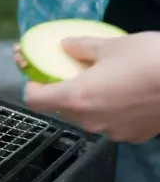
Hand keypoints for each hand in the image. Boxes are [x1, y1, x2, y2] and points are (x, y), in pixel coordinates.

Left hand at [21, 31, 159, 142]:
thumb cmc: (151, 59)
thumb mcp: (112, 45)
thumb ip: (82, 47)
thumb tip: (65, 46)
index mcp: (76, 97)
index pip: (34, 100)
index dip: (32, 86)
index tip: (39, 76)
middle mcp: (89, 121)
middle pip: (61, 108)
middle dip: (64, 91)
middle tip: (75, 73)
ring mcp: (110, 132)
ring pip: (87, 117)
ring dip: (89, 102)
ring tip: (107, 82)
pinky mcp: (132, 136)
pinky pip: (111, 123)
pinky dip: (112, 111)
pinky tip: (128, 95)